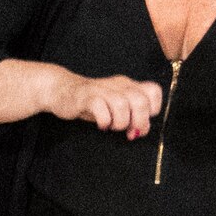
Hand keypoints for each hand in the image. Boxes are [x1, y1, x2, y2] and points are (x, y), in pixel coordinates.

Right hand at [46, 66, 165, 136]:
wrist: (63, 90)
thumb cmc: (92, 102)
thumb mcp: (116, 108)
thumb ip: (132, 117)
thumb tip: (141, 131)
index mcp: (129, 85)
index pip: (153, 91)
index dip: (153, 109)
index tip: (142, 120)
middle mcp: (118, 84)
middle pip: (140, 100)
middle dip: (138, 121)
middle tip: (128, 130)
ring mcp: (101, 89)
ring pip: (121, 104)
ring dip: (120, 122)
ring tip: (112, 126)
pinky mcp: (86, 96)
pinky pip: (100, 108)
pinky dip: (104, 121)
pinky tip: (101, 125)